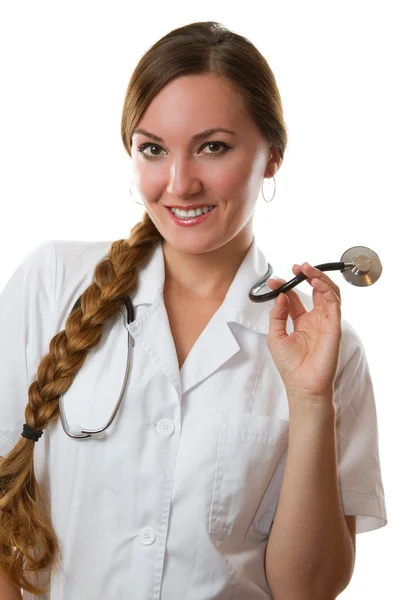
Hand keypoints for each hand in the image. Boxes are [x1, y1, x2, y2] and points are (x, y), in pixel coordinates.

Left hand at [267, 262, 341, 401]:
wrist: (302, 385)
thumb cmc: (290, 366)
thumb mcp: (275, 336)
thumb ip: (277, 315)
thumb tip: (281, 295)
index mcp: (302, 321)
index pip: (296, 297)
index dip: (287, 286)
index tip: (275, 280)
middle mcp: (315, 319)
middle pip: (316, 290)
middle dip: (307, 276)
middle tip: (296, 267)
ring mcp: (326, 322)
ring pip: (328, 293)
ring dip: (319, 278)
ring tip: (307, 269)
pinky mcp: (334, 327)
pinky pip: (334, 304)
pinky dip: (327, 290)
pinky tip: (315, 282)